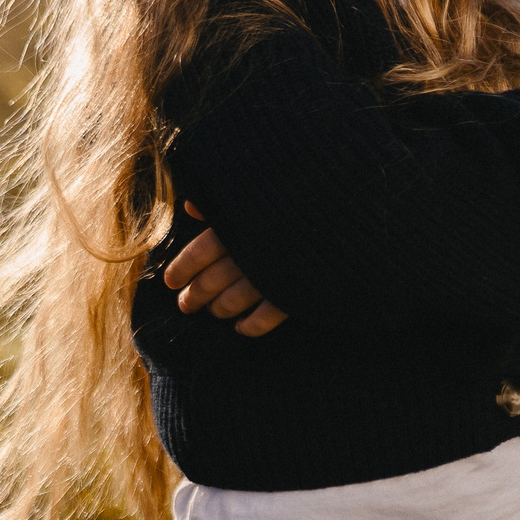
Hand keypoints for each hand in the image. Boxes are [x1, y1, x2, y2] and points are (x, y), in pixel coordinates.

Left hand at [162, 203, 289, 336]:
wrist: (349, 209)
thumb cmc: (296, 194)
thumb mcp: (255, 190)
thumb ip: (221, 200)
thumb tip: (190, 208)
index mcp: (241, 223)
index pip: (202, 250)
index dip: (182, 267)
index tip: (169, 281)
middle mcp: (254, 249)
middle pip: (214, 278)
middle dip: (196, 294)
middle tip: (185, 304)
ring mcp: (275, 272)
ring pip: (237, 299)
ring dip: (220, 309)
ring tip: (213, 312)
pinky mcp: (297, 289)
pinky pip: (268, 316)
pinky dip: (251, 326)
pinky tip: (241, 329)